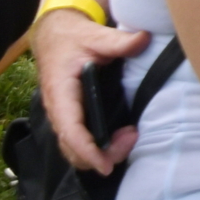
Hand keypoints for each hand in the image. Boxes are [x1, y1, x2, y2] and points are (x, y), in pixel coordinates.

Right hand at [32, 10, 149, 173]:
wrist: (57, 36)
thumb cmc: (74, 38)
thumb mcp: (95, 35)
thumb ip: (118, 41)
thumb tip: (143, 39)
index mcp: (61, 92)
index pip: (70, 129)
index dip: (86, 150)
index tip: (105, 164)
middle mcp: (59, 109)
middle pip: (72, 147)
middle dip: (101, 154)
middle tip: (132, 139)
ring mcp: (64, 115)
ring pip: (74, 149)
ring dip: (101, 152)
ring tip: (130, 138)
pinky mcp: (72, 116)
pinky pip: (79, 141)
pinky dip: (98, 147)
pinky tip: (122, 137)